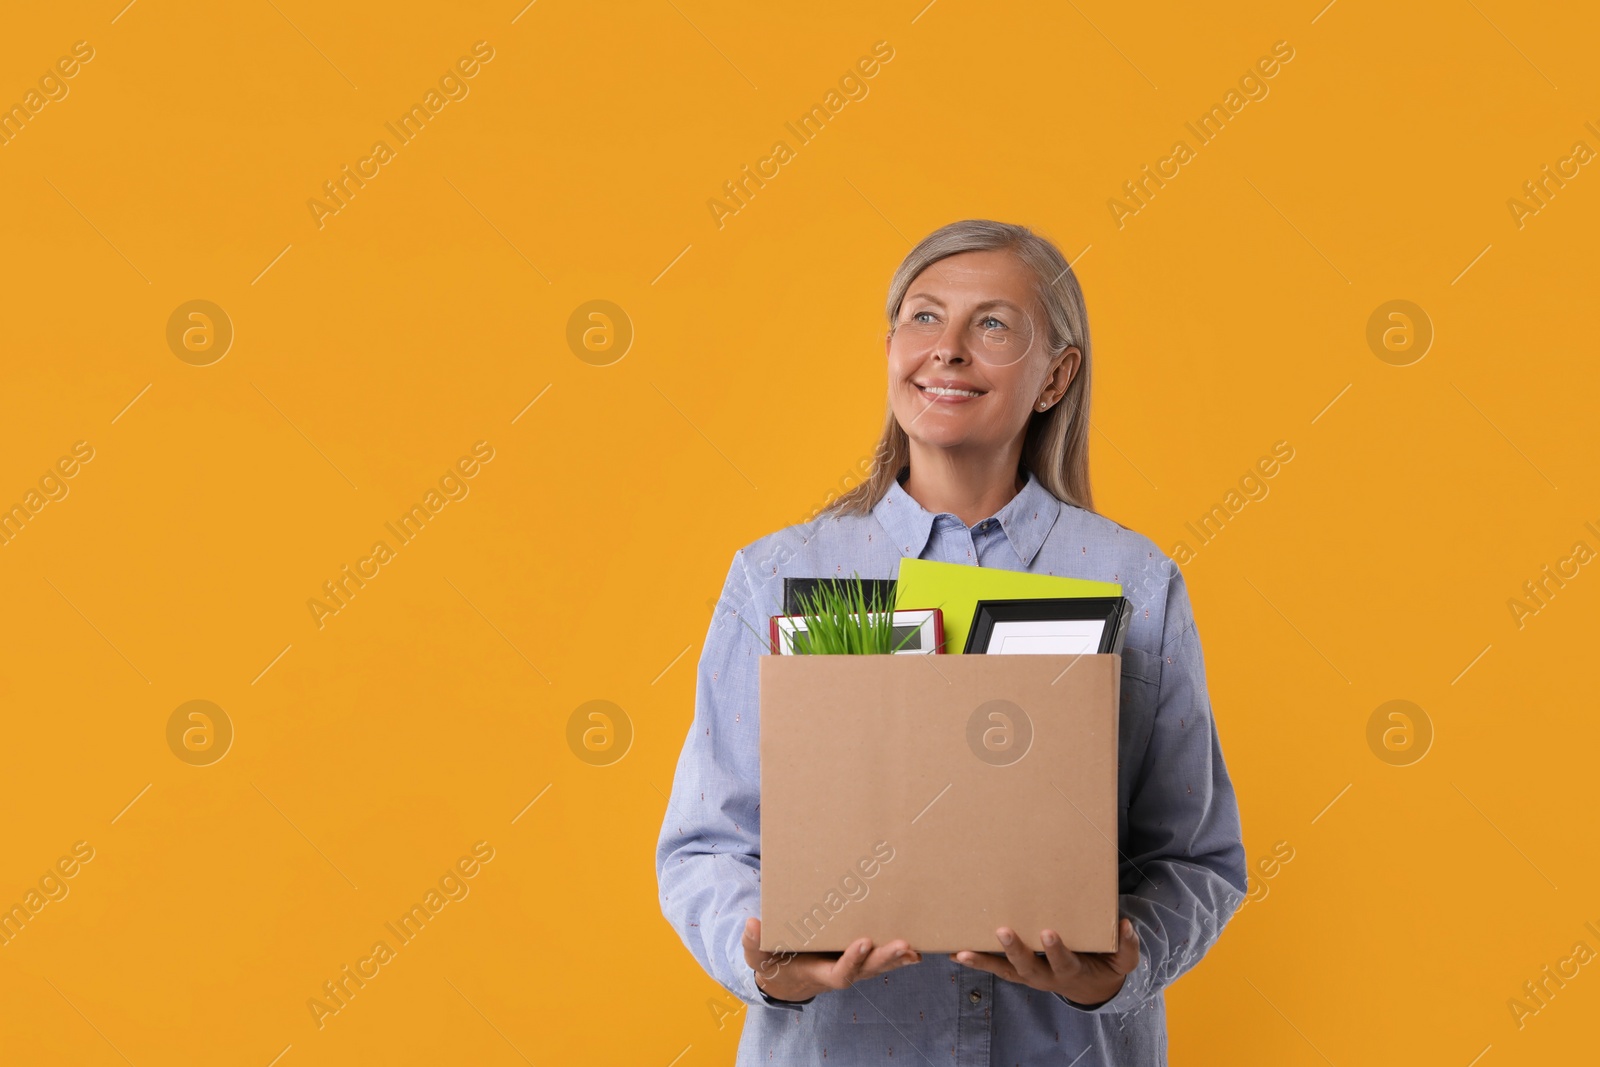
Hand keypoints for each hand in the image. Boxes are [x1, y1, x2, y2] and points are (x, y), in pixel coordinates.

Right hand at [742, 918, 920, 1002]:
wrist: (785, 974)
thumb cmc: (773, 962)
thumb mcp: (758, 954)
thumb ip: (754, 943)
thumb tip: (752, 925)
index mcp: (821, 973)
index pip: (842, 972)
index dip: (853, 959)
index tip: (862, 941)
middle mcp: (843, 972)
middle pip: (869, 969)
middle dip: (887, 958)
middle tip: (904, 945)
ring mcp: (854, 966)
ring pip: (880, 964)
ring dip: (898, 956)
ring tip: (915, 946)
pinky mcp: (860, 957)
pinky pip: (881, 957)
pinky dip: (899, 954)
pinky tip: (916, 946)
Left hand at [949, 919, 1139, 1006]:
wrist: (1091, 987)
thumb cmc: (1105, 965)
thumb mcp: (1123, 961)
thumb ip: (1127, 946)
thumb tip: (1127, 925)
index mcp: (1072, 971)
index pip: (1064, 961)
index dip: (1056, 949)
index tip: (1049, 932)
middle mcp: (1047, 977)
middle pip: (1028, 967)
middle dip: (1015, 950)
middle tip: (1002, 930)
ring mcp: (1030, 977)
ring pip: (1005, 971)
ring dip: (983, 961)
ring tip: (961, 952)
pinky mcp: (1017, 973)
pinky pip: (995, 969)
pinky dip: (976, 962)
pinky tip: (956, 953)